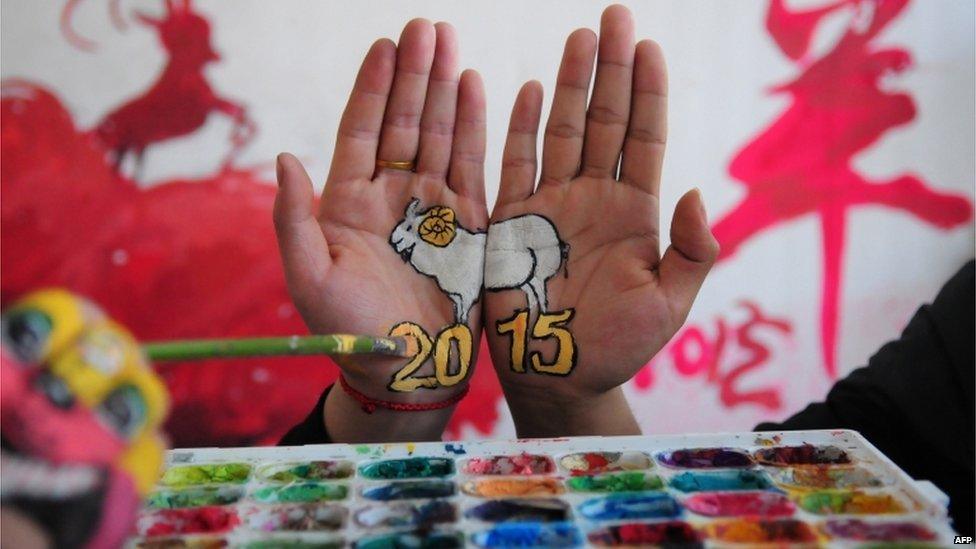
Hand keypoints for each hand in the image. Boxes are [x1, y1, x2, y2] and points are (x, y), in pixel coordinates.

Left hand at [274, 19, 486, 441]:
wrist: (405, 372)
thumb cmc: (350, 332)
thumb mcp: (309, 278)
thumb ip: (293, 218)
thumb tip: (285, 158)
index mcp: (349, 202)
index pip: (362, 130)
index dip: (373, 87)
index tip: (385, 44)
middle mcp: (391, 196)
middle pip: (403, 120)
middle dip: (414, 73)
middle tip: (424, 26)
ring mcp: (431, 207)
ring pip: (438, 133)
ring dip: (444, 88)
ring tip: (450, 43)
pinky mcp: (467, 223)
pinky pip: (472, 165)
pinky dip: (475, 126)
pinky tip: (477, 87)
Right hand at [484, 5, 718, 435]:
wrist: (561, 375)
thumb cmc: (620, 346)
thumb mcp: (670, 305)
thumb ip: (690, 251)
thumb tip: (695, 193)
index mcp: (636, 212)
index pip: (644, 138)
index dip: (648, 93)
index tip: (649, 47)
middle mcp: (595, 198)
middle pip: (605, 120)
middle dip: (610, 69)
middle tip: (614, 17)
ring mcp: (554, 205)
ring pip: (562, 131)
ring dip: (569, 84)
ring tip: (580, 38)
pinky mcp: (514, 222)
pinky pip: (516, 166)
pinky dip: (521, 129)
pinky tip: (527, 90)